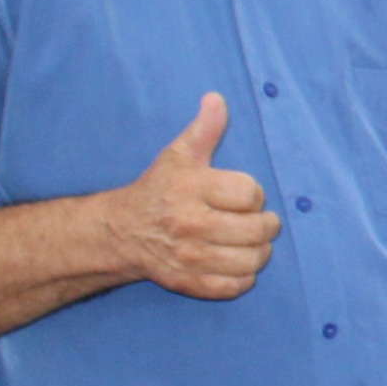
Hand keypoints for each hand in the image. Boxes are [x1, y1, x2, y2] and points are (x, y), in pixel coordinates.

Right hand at [107, 95, 279, 299]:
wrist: (120, 233)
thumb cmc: (157, 190)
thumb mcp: (178, 155)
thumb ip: (204, 130)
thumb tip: (217, 99)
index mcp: (191, 189)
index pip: (250, 193)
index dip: (254, 194)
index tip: (245, 196)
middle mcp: (190, 224)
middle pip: (256, 230)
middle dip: (267, 225)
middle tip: (262, 222)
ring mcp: (189, 257)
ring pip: (250, 260)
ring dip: (260, 252)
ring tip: (254, 244)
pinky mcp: (188, 282)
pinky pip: (233, 286)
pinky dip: (244, 279)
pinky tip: (238, 265)